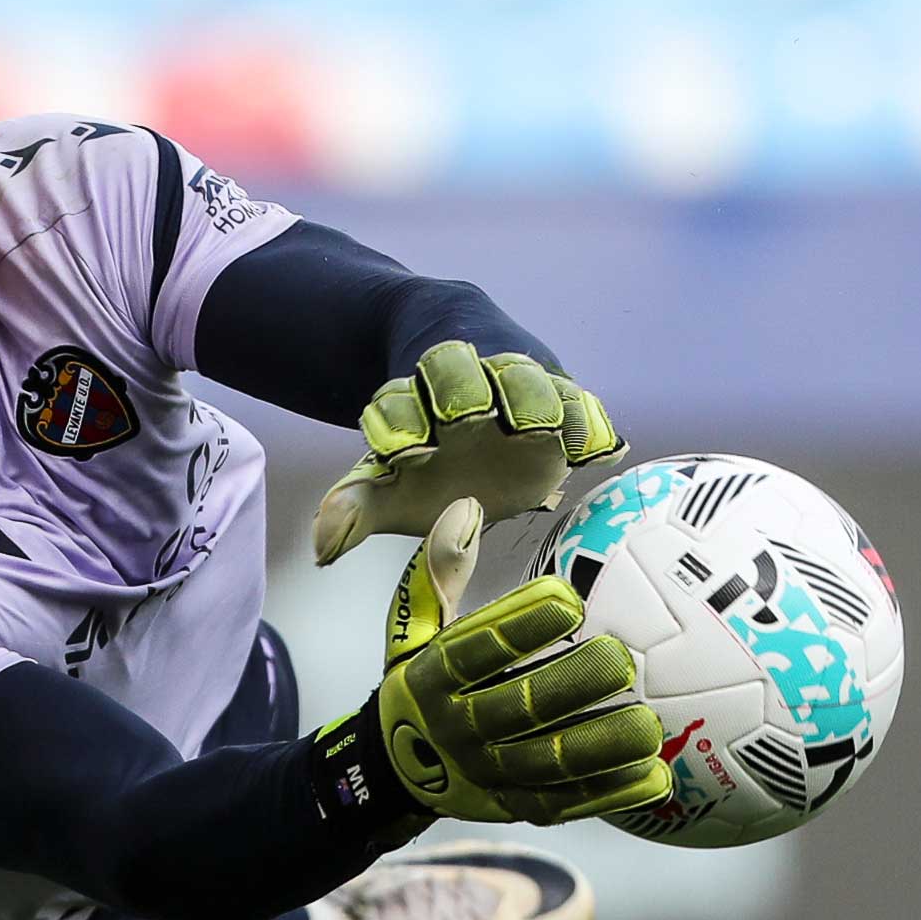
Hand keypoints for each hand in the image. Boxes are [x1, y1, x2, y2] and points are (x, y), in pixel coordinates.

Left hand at [312, 342, 624, 565]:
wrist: (475, 392)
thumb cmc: (425, 444)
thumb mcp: (389, 476)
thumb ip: (359, 505)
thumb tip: (323, 547)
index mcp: (418, 390)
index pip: (404, 395)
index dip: (403, 417)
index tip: (399, 450)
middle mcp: (471, 376)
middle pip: (464, 371)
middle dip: (461, 390)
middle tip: (462, 415)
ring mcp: (522, 383)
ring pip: (526, 379)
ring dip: (530, 400)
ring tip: (538, 430)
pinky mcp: (567, 401)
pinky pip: (583, 410)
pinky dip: (590, 427)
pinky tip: (597, 450)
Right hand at [314, 499, 668, 828]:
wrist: (392, 769)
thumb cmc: (422, 682)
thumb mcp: (413, 630)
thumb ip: (438, 574)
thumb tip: (465, 507)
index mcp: (430, 679)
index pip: (474, 651)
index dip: (518, 626)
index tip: (567, 597)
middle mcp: (455, 730)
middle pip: (516, 708)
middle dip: (569, 685)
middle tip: (619, 658)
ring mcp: (485, 774)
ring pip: (546, 763)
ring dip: (601, 748)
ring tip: (650, 727)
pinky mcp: (513, 806)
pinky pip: (565, 803)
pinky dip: (611, 793)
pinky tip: (656, 778)